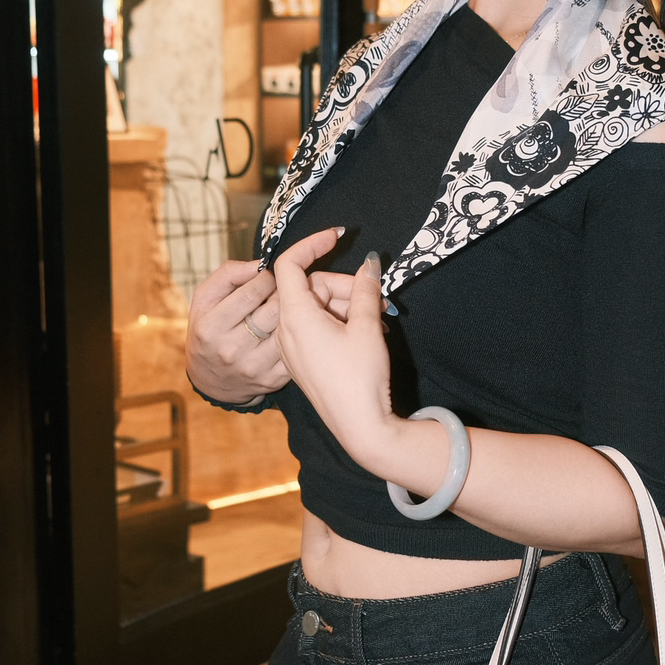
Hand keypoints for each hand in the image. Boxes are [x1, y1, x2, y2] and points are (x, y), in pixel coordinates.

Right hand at [186, 227, 343, 404]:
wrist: (210, 379)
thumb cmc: (209, 329)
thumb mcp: (204, 300)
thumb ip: (227, 275)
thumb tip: (259, 265)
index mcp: (211, 327)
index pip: (253, 291)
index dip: (266, 278)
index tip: (267, 279)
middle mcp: (231, 349)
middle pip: (276, 309)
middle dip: (283, 293)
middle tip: (280, 292)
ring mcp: (254, 367)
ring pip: (289, 329)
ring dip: (293, 313)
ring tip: (285, 309)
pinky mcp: (273, 379)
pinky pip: (296, 348)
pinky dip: (300, 335)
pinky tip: (293, 330)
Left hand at [274, 245, 398, 465]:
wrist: (360, 428)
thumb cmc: (360, 378)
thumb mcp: (366, 327)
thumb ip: (365, 290)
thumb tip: (370, 265)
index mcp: (294, 317)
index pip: (289, 264)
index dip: (312, 244)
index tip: (338, 236)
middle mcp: (286, 330)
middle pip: (310, 287)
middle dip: (345, 285)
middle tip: (378, 295)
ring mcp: (293, 348)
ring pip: (315, 308)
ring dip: (346, 304)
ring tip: (378, 315)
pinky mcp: (303, 361)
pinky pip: (316, 328)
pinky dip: (339, 321)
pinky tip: (365, 330)